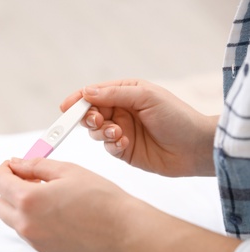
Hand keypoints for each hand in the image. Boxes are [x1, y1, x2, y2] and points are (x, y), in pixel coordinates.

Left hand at [0, 158, 133, 251]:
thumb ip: (36, 165)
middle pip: (1, 204)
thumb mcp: (67, 171)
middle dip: (10, 189)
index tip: (13, 165)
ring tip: (48, 195)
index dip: (5, 169)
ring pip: (15, 220)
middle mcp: (28, 225)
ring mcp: (37, 242)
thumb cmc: (102, 201)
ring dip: (22, 205)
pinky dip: (35, 220)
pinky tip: (57, 212)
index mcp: (29, 201)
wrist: (125, 232)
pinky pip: (31, 233)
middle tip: (31, 179)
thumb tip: (18, 163)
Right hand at [61, 79, 218, 175]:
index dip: (78, 99)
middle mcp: (121, 111)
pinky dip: (112, 145)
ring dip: (102, 132)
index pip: (95, 93)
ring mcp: (122, 131)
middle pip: (91, 112)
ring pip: (96, 131)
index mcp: (126, 92)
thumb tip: (86, 91)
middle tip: (96, 121)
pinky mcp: (124, 150)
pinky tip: (125, 143)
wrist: (195, 148)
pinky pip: (108, 147)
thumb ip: (114, 93)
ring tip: (117, 133)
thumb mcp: (145, 97)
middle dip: (89, 117)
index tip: (66, 107)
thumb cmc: (176, 116)